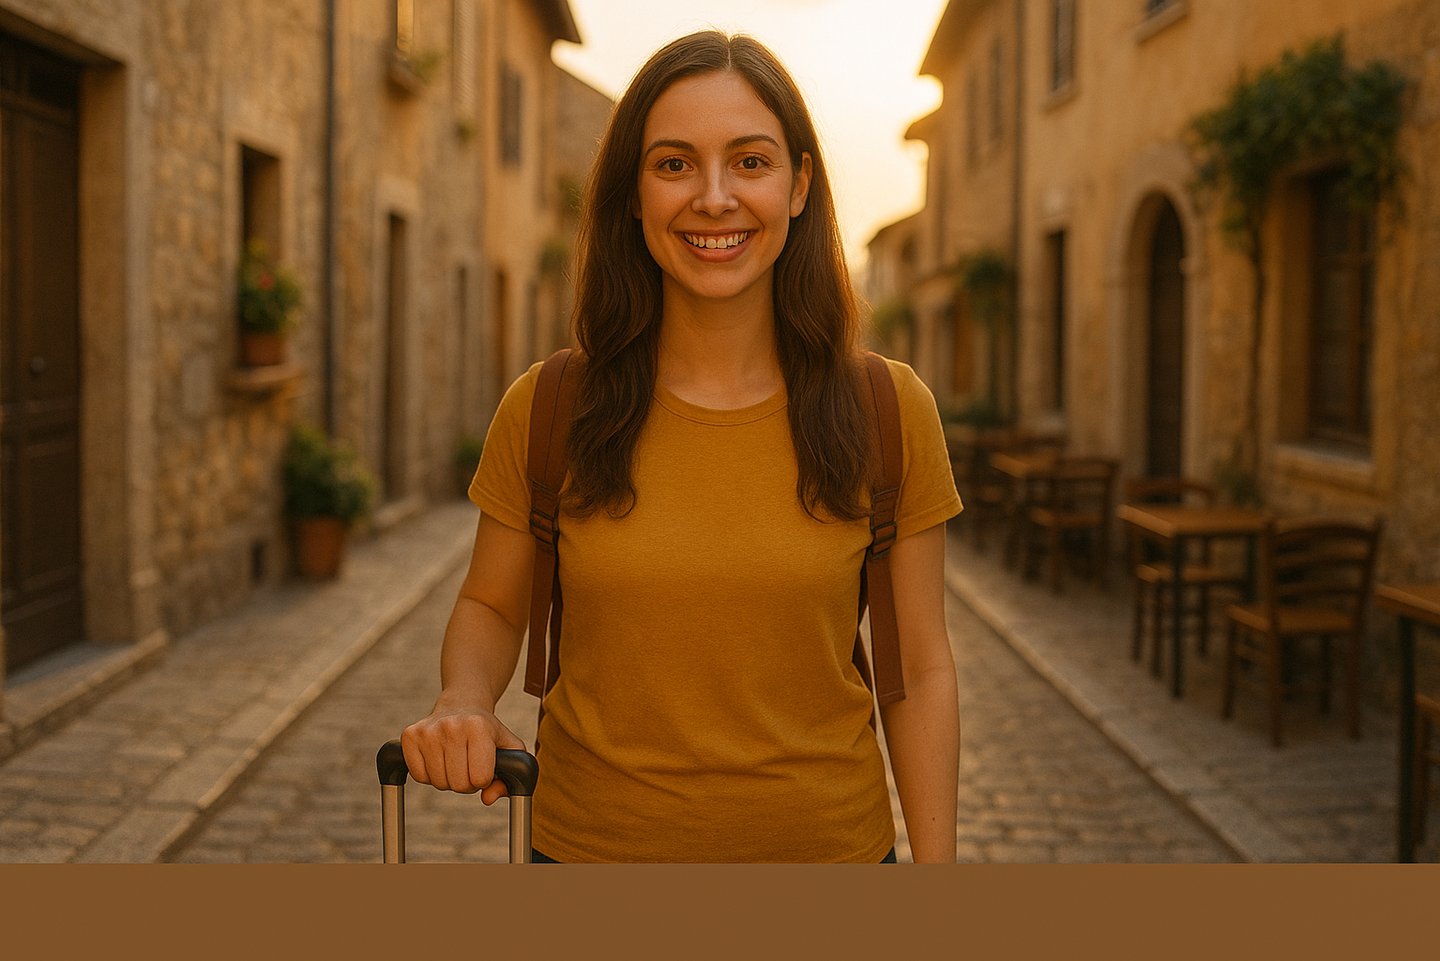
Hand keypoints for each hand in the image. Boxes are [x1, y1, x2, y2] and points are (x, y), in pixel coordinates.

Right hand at [400, 700, 527, 804]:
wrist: (461, 705)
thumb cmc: (487, 732)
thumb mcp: (510, 748)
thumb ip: (512, 775)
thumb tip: (488, 798)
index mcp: (479, 727)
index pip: (480, 778)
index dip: (484, 779)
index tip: (484, 766)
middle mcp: (451, 726)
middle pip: (458, 784)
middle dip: (466, 782)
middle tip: (468, 764)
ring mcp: (428, 730)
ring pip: (438, 783)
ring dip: (448, 779)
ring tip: (454, 759)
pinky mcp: (410, 735)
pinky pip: (418, 776)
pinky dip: (429, 775)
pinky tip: (437, 758)